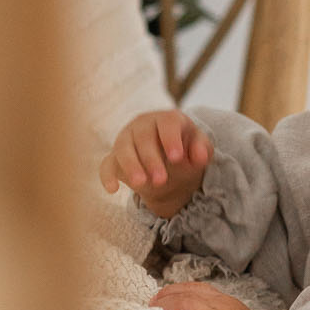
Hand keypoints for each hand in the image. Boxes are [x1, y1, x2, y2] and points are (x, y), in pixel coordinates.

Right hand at [99, 108, 213, 219]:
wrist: (169, 161)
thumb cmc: (186, 150)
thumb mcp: (199, 149)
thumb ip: (203, 150)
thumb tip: (202, 156)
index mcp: (167, 120)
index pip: (168, 123)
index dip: (171, 139)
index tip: (177, 157)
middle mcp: (143, 126)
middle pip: (143, 137)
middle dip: (151, 158)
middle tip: (161, 179)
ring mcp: (126, 140)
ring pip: (123, 149)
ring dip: (131, 166)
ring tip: (140, 184)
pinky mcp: (114, 158)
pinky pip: (106, 164)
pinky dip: (107, 176)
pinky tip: (113, 189)